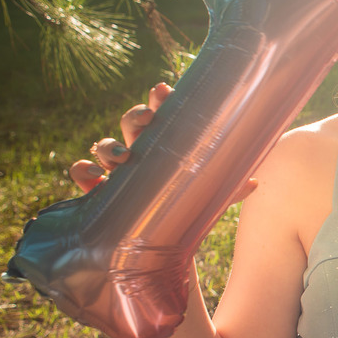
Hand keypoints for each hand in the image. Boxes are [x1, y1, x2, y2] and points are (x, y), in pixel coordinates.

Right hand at [68, 83, 257, 200]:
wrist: (163, 246)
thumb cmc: (187, 212)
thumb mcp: (210, 199)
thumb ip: (229, 189)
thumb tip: (256, 181)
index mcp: (166, 147)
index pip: (161, 116)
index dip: (159, 100)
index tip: (163, 90)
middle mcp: (139, 154)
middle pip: (132, 124)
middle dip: (136, 116)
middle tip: (149, 117)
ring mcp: (116, 172)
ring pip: (105, 147)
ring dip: (109, 146)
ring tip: (124, 156)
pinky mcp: (98, 193)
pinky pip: (81, 175)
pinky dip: (81, 171)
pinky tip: (90, 175)